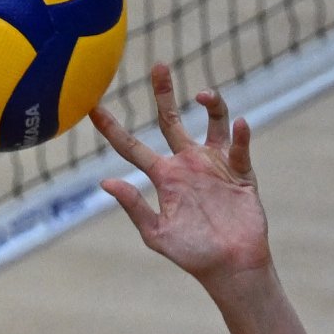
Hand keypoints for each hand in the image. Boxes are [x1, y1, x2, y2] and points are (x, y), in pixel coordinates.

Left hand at [90, 63, 270, 287]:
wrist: (230, 268)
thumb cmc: (192, 255)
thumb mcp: (156, 233)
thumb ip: (134, 206)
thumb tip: (105, 182)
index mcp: (163, 177)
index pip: (131, 147)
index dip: (112, 128)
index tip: (93, 106)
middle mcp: (187, 164)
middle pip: (171, 120)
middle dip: (164, 93)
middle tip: (159, 66)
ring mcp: (214, 165)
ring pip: (212, 123)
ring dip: (212, 105)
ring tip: (204, 94)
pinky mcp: (240, 172)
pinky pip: (239, 147)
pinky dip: (241, 134)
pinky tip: (240, 123)